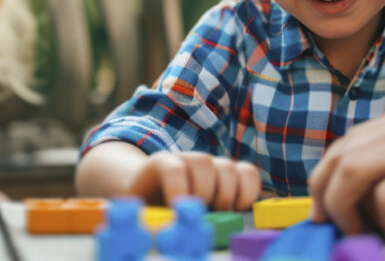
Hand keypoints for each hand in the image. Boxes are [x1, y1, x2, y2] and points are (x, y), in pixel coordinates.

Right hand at [127, 151, 260, 210]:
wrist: (136, 196)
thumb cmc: (173, 211)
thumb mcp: (200, 215)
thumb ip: (217, 214)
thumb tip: (234, 224)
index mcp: (219, 176)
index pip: (246, 172)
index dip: (248, 190)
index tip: (238, 210)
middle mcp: (203, 165)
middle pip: (227, 167)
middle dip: (224, 195)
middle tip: (211, 214)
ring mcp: (182, 160)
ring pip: (204, 161)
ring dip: (202, 190)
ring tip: (192, 210)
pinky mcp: (160, 162)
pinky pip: (174, 169)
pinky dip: (178, 189)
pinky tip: (175, 206)